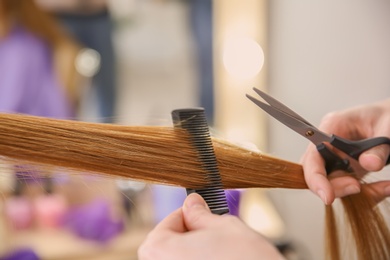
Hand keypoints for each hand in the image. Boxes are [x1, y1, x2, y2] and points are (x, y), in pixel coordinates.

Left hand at [138, 193, 284, 259]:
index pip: (168, 222)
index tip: (201, 210)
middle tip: (213, 230)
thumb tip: (192, 203)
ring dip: (197, 251)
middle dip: (191, 233)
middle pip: (170, 244)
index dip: (188, 213)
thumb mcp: (224, 226)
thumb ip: (201, 214)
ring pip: (181, 258)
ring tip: (220, 250)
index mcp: (159, 250)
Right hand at [301, 99, 389, 203]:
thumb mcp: (387, 125)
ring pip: (334, 185)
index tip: (327, 196)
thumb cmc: (388, 114)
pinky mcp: (348, 168)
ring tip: (384, 188)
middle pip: (317, 174)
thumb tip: (369, 164)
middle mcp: (329, 144)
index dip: (315, 178)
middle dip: (336, 188)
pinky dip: (368, 193)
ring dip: (358, 193)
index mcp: (332, 127)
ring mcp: (337, 157)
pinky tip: (384, 188)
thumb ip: (378, 147)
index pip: (313, 156)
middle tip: (359, 188)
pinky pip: (349, 187)